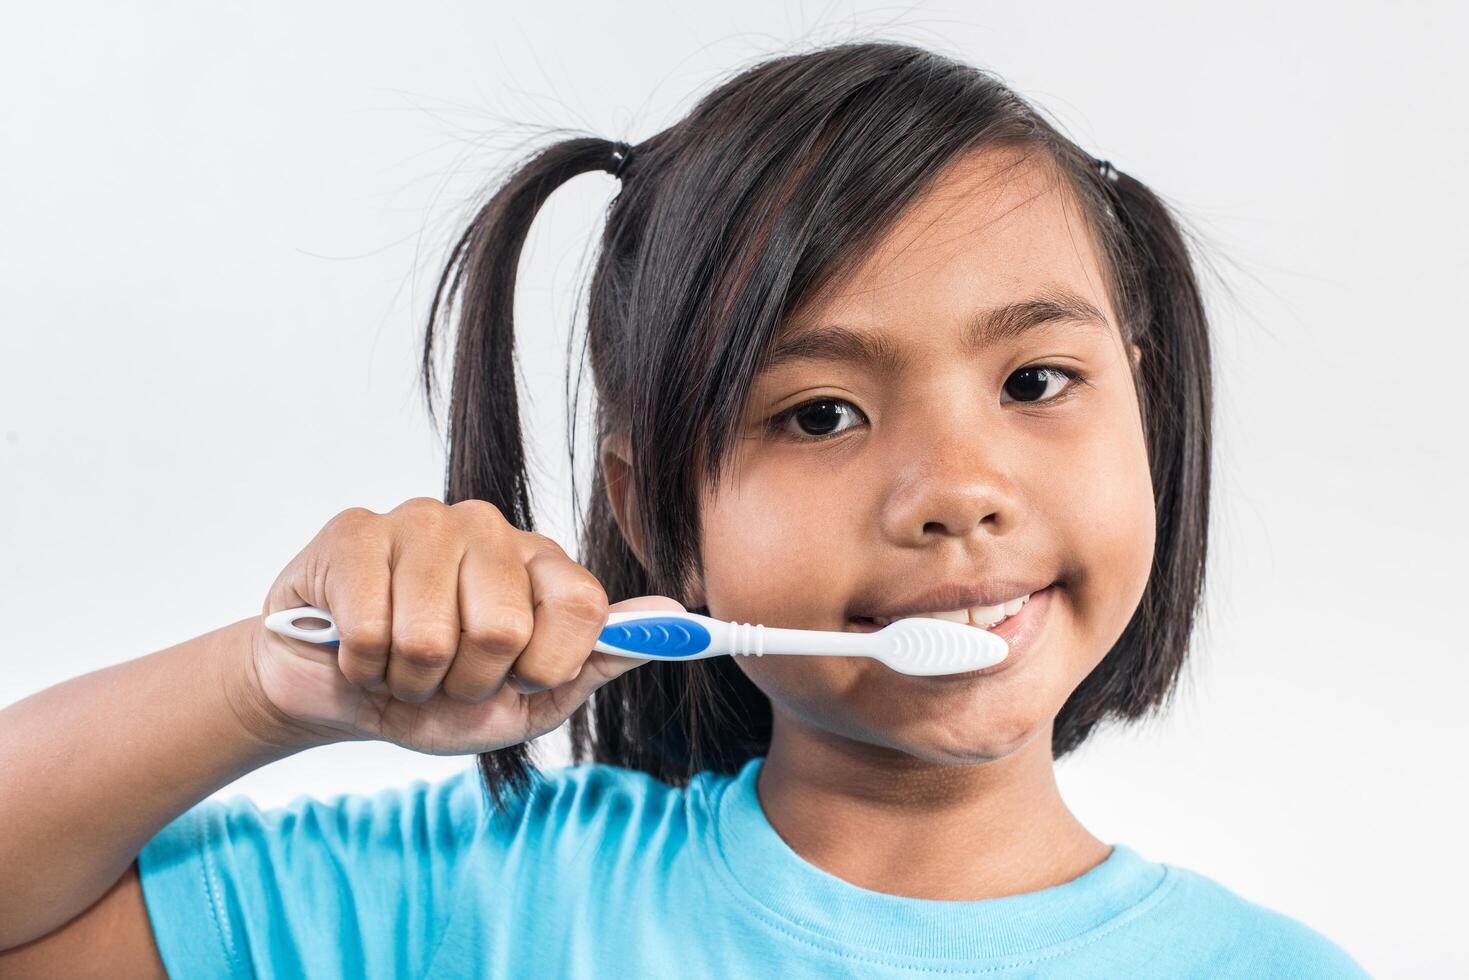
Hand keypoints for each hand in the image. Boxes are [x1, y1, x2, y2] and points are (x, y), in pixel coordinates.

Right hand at [238, 497, 679, 754]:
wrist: (337, 693)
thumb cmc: (437, 694)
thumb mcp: (530, 701)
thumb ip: (599, 660)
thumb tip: (673, 618)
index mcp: (542, 564)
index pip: (584, 607)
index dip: (545, 668)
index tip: (518, 680)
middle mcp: (490, 528)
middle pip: (504, 628)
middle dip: (468, 683)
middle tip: (446, 675)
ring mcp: (422, 520)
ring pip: (431, 637)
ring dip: (411, 680)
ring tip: (400, 663)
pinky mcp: (356, 532)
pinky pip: (370, 628)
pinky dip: (363, 666)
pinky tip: (358, 648)